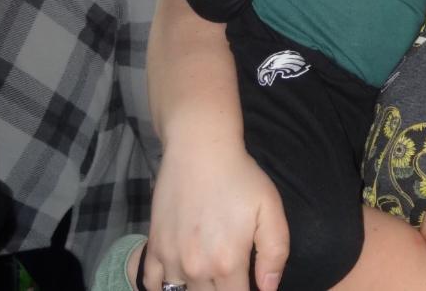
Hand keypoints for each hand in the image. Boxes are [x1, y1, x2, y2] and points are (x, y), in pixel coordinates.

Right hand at [143, 139, 289, 290]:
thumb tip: (268, 289)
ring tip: (207, 279)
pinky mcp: (154, 246)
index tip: (248, 283)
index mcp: (228, 263)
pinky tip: (177, 281)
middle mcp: (196, 267)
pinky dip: (162, 288)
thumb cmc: (240, 177)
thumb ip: (274, 253)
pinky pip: (151, 284)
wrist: (199, 150)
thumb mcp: (270, 209)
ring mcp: (171, 258)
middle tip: (230, 278)